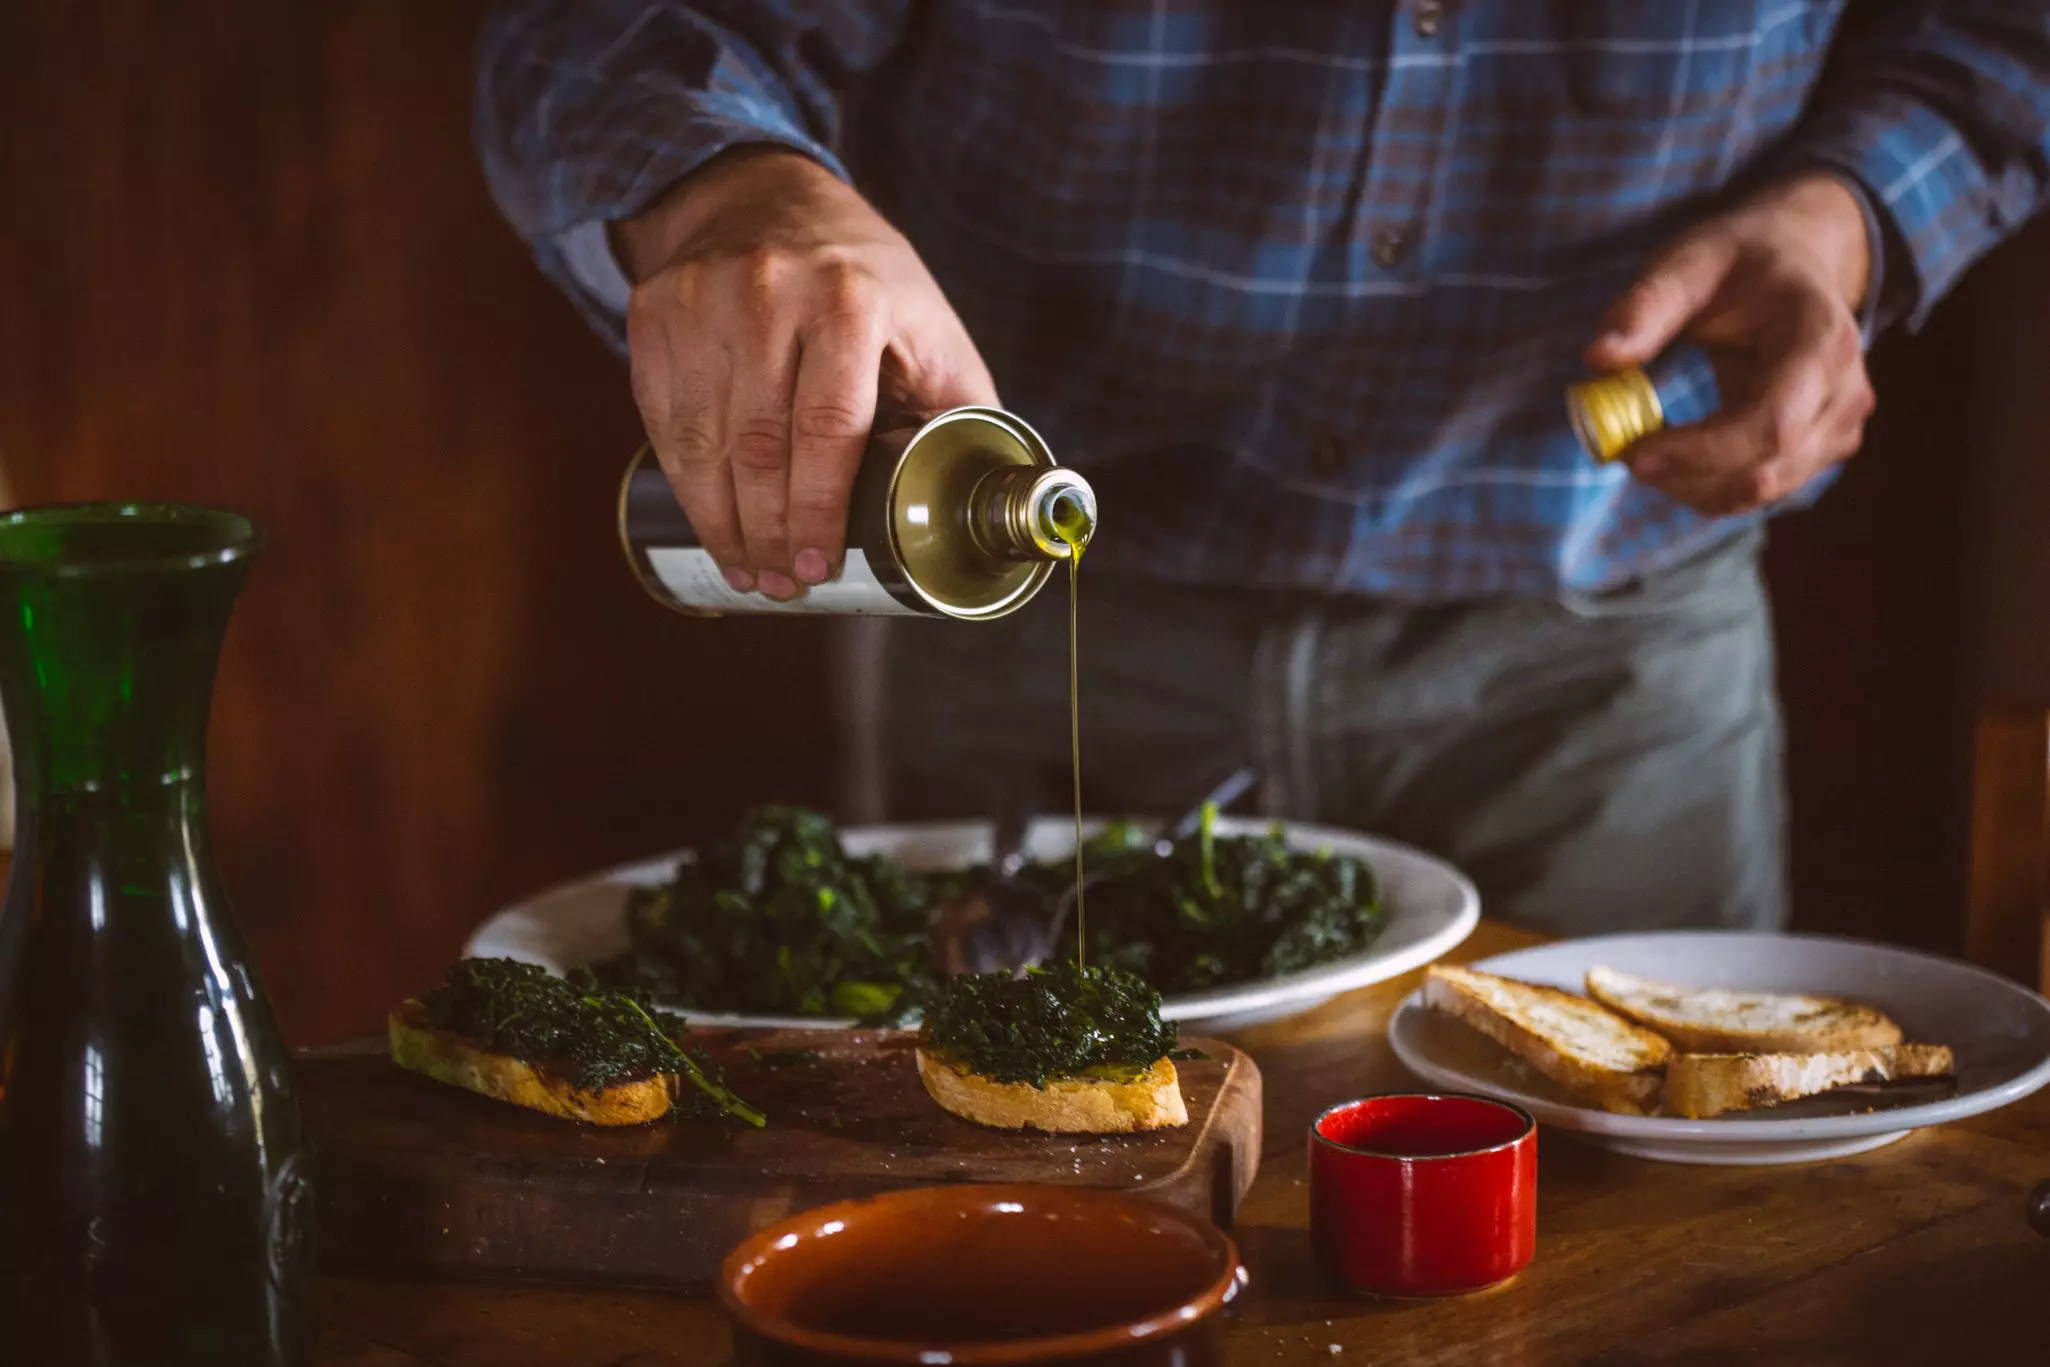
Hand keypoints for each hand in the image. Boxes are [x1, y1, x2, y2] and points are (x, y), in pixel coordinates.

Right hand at [617, 148, 997, 598]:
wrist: (768, 198)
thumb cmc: (867, 284)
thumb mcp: (931, 329)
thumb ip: (958, 408)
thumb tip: (985, 502)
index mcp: (850, 300)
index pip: (828, 426)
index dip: (818, 510)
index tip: (817, 567)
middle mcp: (769, 292)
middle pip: (757, 444)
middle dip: (768, 533)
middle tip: (781, 584)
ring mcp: (703, 298)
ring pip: (701, 440)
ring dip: (721, 523)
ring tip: (748, 570)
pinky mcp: (656, 310)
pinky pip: (663, 418)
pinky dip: (685, 483)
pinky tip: (710, 522)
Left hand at [1585, 174, 1875, 516]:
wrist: (1797, 261)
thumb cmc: (1738, 261)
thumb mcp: (1687, 263)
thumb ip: (1645, 308)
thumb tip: (1597, 358)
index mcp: (1822, 339)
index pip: (1771, 423)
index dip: (1701, 452)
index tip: (1634, 454)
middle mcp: (1846, 392)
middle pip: (1764, 471)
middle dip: (1684, 475)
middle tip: (1620, 451)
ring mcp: (1842, 427)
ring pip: (1760, 492)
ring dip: (1690, 486)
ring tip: (1644, 445)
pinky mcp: (1824, 449)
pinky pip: (1760, 490)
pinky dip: (1707, 485)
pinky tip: (1675, 453)